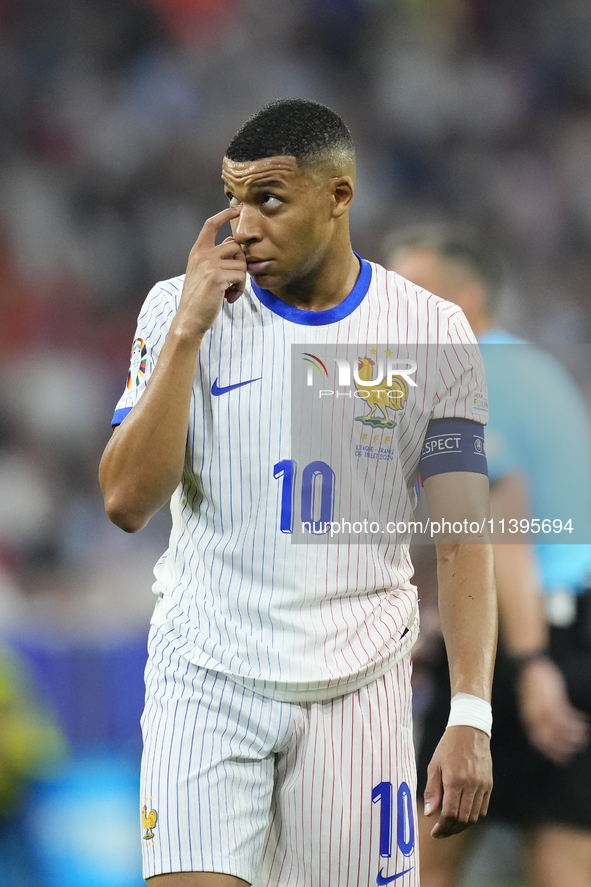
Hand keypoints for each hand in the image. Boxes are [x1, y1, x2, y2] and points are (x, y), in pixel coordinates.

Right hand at [175, 206, 246, 338]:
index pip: (211, 225)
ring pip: (241, 263)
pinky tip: (229, 299)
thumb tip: (234, 244)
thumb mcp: (203, 273)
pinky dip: (240, 290)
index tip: (237, 207)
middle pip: (236, 247)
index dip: (225, 214)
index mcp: (197, 252)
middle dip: (241, 265)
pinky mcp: (217, 277)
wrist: (189, 319)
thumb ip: (215, 258)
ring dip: (241, 281)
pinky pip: (241, 277)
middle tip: (234, 283)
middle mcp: (202, 254)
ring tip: (230, 292)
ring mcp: (209, 265)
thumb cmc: (199, 299)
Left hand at [423, 726, 491, 838]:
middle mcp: (471, 785)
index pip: (450, 814)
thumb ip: (432, 790)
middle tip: (441, 832)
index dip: (442, 827)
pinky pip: (483, 809)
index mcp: (455, 779)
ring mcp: (482, 786)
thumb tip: (429, 814)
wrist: (470, 731)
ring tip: (450, 826)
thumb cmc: (448, 747)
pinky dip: (473, 816)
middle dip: (451, 830)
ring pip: (474, 817)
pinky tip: (463, 815)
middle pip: (463, 819)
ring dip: (462, 826)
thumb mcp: (434, 765)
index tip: (434, 832)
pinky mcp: (489, 785)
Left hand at [517, 657, 589, 763]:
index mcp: (529, 718)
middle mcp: (537, 716)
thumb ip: (535, 716)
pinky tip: (585, 724)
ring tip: (583, 738)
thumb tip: (543, 729)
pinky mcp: (556, 700)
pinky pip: (568, 716)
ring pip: (563, 729)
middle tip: (574, 752)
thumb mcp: (530, 703)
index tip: (560, 760)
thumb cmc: (531, 686)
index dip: (550, 752)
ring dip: (575, 736)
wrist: (530, 667)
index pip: (538, 740)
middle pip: (551, 738)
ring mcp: (546, 708)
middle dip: (564, 748)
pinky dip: (577, 722)